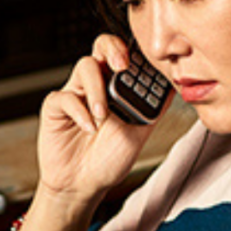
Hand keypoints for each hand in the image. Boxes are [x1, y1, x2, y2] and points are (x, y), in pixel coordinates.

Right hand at [36, 34, 171, 204]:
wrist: (84, 185)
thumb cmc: (109, 159)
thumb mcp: (140, 132)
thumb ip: (154, 108)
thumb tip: (174, 85)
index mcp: (117, 86)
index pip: (125, 54)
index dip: (134, 52)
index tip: (145, 64)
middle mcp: (96, 84)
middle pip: (101, 45)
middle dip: (113, 48)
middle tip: (122, 65)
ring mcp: (75, 93)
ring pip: (85, 66)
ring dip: (97, 89)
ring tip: (103, 115)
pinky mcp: (56, 107)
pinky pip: (65, 96)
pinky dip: (79, 111)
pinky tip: (88, 128)